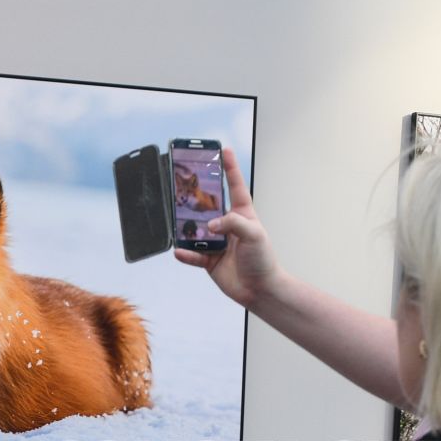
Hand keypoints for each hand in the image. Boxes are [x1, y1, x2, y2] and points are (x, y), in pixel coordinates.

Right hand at [174, 147, 283, 309]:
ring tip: (177, 222)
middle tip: (184, 183)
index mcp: (243, 214)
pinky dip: (185, 253)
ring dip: (187, 228)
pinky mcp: (209, 260)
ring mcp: (217, 243)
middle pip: (208, 206)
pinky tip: (179, 250)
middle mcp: (228, 226)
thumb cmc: (263, 259)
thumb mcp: (253, 234)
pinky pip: (193, 254)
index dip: (230, 168)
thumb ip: (232, 223)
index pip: (235, 186)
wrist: (260, 290)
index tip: (224, 150)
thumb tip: (210, 224)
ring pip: (196, 230)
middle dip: (197, 196)